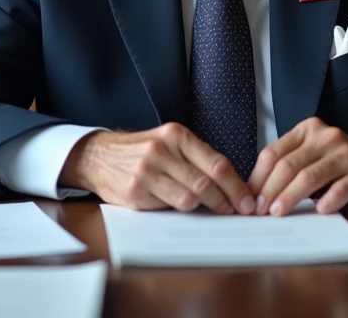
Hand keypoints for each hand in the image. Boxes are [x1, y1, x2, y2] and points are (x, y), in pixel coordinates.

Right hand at [59, 123, 255, 214]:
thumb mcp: (169, 142)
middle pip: (206, 183)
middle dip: (226, 202)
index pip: (217, 163)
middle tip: (235, 212)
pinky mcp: (135, 192)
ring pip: (189, 198)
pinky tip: (181, 208)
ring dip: (204, 208)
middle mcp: (162, 150)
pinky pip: (167, 207)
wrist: (99, 156)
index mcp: (176, 135)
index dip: (237, 186)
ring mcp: (147, 172)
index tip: (248, 201)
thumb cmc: (141, 151)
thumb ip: (196, 158)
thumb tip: (231, 184)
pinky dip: (179, 210)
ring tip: (209, 210)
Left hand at [247, 118, 347, 216]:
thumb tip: (256, 192)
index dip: (258, 178)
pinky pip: (340, 189)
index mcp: (308, 130)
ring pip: (309, 177)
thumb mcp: (314, 154)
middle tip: (260, 211)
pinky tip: (319, 211)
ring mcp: (346, 154)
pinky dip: (327, 201)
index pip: (274, 153)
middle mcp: (326, 137)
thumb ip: (290, 164)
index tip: (249, 199)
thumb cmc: (342, 163)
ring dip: (290, 197)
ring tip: (278, 213)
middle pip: (288, 166)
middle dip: (269, 191)